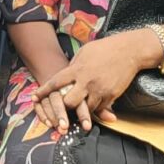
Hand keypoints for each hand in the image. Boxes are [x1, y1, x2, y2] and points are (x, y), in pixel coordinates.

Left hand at [33, 30, 154, 130]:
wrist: (128, 51)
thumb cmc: (104, 49)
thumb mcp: (83, 53)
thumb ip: (73, 66)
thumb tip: (66, 74)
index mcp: (76, 69)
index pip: (55, 82)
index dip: (43, 91)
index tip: (34, 97)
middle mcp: (86, 81)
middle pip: (69, 102)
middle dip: (63, 108)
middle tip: (60, 111)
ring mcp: (99, 89)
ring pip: (85, 109)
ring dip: (81, 111)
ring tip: (78, 115)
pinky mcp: (111, 95)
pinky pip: (100, 108)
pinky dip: (96, 110)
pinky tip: (94, 109)